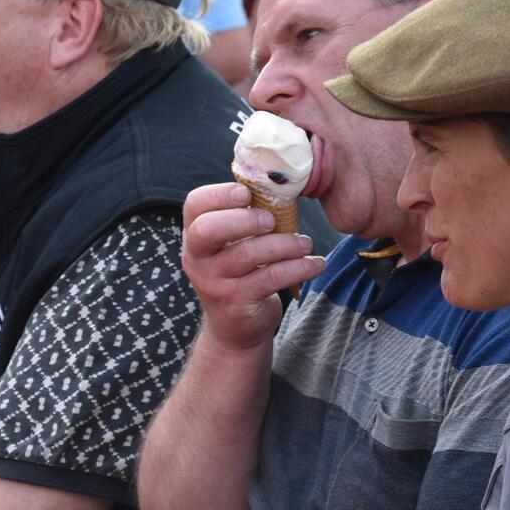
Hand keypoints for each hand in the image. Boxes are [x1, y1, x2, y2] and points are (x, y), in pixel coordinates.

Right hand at [180, 182, 324, 353]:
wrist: (236, 327)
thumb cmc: (240, 274)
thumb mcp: (232, 245)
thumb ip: (243, 217)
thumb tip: (280, 181)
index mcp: (194, 236)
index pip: (194, 205)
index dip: (219, 194)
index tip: (247, 193)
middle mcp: (196, 258)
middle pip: (208, 229)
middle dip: (244, 219)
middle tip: (271, 221)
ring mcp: (213, 282)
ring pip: (246, 254)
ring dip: (283, 244)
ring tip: (305, 243)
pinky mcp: (236, 302)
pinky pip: (270, 278)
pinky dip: (298, 268)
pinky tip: (315, 264)